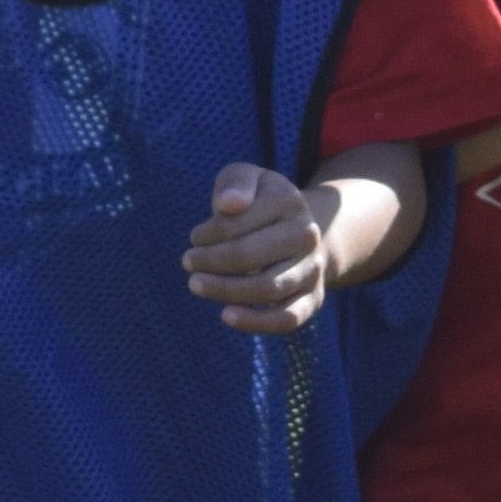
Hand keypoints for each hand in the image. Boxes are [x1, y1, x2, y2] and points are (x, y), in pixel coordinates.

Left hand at [184, 163, 333, 333]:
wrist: (299, 231)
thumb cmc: (260, 204)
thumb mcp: (247, 179)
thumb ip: (235, 182)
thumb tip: (230, 204)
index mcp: (289, 202)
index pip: (237, 224)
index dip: (208, 234)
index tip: (196, 237)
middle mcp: (307, 235)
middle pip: (250, 256)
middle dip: (210, 262)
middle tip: (188, 262)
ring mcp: (312, 268)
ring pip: (267, 288)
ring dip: (224, 290)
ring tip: (196, 284)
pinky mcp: (312, 299)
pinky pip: (288, 318)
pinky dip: (257, 322)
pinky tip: (226, 315)